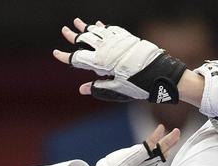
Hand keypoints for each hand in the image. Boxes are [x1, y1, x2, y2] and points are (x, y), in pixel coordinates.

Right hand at [52, 18, 187, 102]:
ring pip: (97, 31)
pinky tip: (98, 24)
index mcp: (102, 63)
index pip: (78, 58)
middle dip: (73, 36)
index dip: (65, 56)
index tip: (55, 52)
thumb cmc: (140, 86)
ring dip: (86, 27)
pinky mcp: (127, 39)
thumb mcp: (117, 90)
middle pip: (85, 39)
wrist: (161, 75)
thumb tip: (82, 89)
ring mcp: (118, 42)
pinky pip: (111, 30)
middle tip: (64, 30)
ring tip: (77, 22)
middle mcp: (108, 49)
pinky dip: (103, 27)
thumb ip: (99, 87)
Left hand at [65, 123, 181, 165]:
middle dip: (162, 142)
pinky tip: (163, 149)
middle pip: (147, 151)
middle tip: (177, 132)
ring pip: (147, 154)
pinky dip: (154, 153)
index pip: (138, 154)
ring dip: (160, 146)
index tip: (161, 133)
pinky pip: (144, 159)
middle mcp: (124, 164)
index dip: (151, 145)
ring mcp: (126, 165)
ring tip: (174, 136)